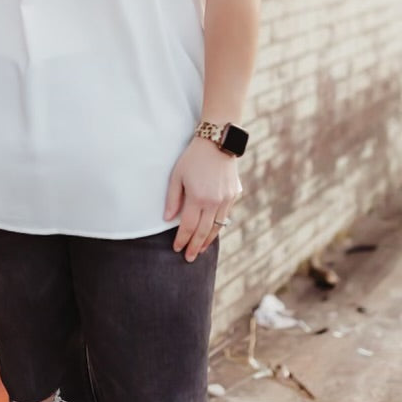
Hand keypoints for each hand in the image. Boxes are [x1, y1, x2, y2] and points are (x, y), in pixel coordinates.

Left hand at [164, 136, 242, 261]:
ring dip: (208, 240)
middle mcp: (214, 202)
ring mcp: (226, 199)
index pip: (188, 226)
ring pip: (217, 227)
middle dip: (195, 247)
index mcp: (198, 198)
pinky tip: (211, 232)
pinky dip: (218, 227)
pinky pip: (225, 216)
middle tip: (189, 258)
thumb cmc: (193, 158)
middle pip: (203, 232)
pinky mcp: (233, 195)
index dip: (182, 239)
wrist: (218, 142)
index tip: (176, 249)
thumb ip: (173, 199)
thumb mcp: (177, 175)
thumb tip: (168, 219)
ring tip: (200, 250)